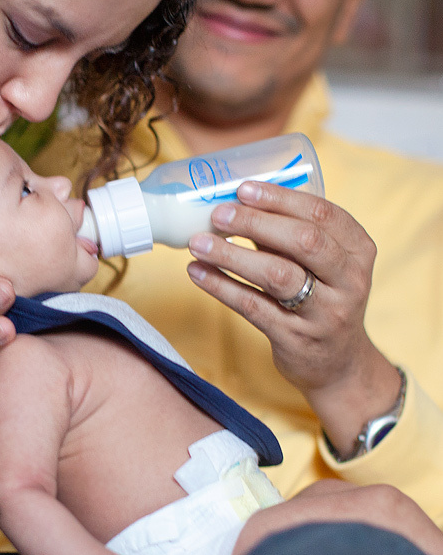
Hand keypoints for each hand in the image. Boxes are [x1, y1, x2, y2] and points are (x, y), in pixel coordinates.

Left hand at [186, 181, 400, 443]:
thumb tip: (236, 203)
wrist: (339, 365)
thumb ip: (289, 236)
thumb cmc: (322, 300)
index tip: (243, 189)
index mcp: (358, 250)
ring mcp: (324, 312)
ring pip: (277, 275)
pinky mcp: (296, 338)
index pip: (322, 213)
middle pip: (303, 241)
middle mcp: (348, 280)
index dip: (280, 198)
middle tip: (218, 214)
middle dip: (255, 223)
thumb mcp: (323, 265)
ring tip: (197, 243)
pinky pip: (253, 307)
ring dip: (231, 255)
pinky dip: (220, 286)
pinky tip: (197, 272)